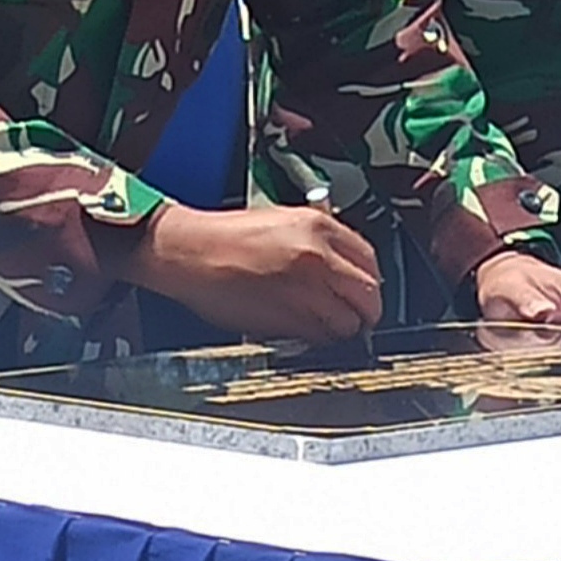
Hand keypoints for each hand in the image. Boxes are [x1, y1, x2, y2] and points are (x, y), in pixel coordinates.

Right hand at [118, 202, 379, 342]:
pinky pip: (320, 338)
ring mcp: (305, 291)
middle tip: (357, 315)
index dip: (370, 280)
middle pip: (369, 295)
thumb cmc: (225, 238)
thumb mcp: (282, 221)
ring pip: (348, 323)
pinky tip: (302, 327)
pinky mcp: (288, 319)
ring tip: (323, 322)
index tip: (364, 289)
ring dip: (342, 328)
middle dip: (365, 309)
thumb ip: (320, 242)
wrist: (189, 252)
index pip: (371, 260)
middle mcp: (318, 258)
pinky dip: (318, 338)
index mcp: (319, 227)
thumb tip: (345, 269)